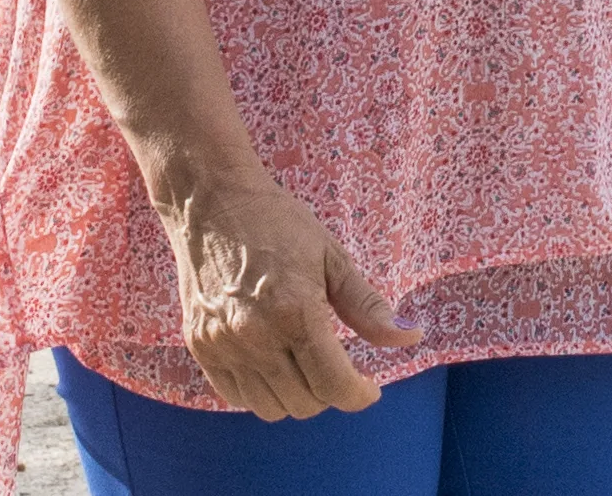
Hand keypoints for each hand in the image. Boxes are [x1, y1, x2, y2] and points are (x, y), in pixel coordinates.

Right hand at [156, 174, 418, 416]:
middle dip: (330, 392)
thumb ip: (368, 306)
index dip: (359, 395)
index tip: (369, 388)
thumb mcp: (332, 257)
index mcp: (295, 312)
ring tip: (304, 365)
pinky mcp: (200, 347)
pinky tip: (273, 363)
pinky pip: (236, 397)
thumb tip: (411, 338)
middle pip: (305, 403)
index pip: (333, 385)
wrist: (211, 202)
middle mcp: (256, 336)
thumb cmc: (278, 222)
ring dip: (296, 396)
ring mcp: (223, 345)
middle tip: (337, 365)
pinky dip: (261, 392)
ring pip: (270, 409)